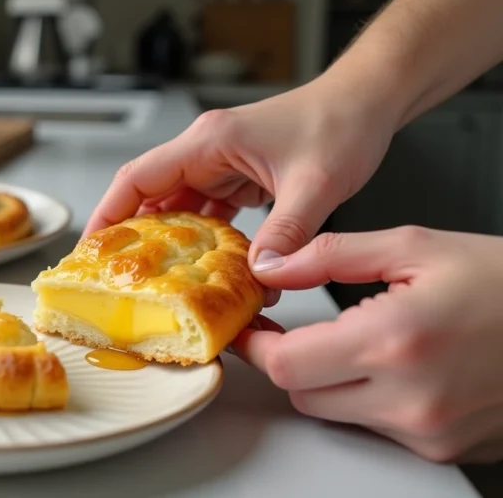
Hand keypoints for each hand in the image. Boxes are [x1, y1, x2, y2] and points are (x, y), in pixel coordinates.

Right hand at [84, 82, 394, 279]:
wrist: (369, 102)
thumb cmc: (341, 123)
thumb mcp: (315, 184)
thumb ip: (287, 232)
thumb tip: (261, 276)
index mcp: (208, 142)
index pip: (138, 178)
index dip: (109, 213)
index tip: (91, 250)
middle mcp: (207, 151)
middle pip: (151, 197)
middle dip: (134, 237)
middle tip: (121, 279)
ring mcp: (222, 165)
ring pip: (179, 209)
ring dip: (172, 244)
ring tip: (159, 282)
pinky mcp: (239, 178)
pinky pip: (208, 214)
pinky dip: (205, 241)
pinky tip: (206, 269)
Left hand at [234, 226, 502, 462]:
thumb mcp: (416, 247)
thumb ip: (332, 255)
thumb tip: (273, 263)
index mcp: (395, 341)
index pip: (287, 364)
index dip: (258, 345)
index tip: (250, 328)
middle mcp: (410, 398)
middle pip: (303, 393)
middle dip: (293, 359)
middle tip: (305, 328)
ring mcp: (429, 432)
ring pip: (336, 413)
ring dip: (331, 380)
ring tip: (368, 339)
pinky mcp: (444, 448)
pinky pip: (377, 428)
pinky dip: (371, 399)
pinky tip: (402, 365)